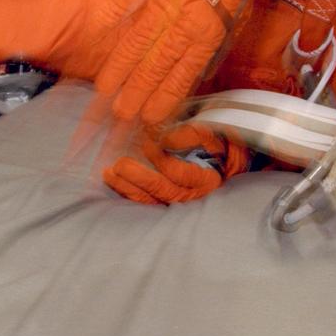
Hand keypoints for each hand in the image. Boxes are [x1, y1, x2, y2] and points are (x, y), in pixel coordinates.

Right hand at [95, 0, 259, 123]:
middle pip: (156, 66)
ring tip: (106, 93)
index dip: (166, 98)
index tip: (152, 117)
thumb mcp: (237, 13)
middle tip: (122, 114)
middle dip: (138, 93)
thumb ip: (215, 40)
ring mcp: (167, 6)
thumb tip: (198, 64)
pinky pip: (135, 20)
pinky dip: (121, 41)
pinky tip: (111, 53)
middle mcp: (185, 23)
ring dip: (122, 72)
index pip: (183, 75)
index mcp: (209, 33)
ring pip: (140, 46)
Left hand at [102, 122, 250, 203]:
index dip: (163, 161)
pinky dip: (126, 191)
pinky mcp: (163, 200)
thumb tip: (168, 139)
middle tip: (119, 164)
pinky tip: (111, 179)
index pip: (182, 174)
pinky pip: (143, 200)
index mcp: (207, 179)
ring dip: (127, 187)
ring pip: (150, 199)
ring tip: (109, 173)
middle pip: (162, 190)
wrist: (225, 162)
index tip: (149, 144)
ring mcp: (176, 200)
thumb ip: (195, 135)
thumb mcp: (215, 136)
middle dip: (139, 178)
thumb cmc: (219, 146)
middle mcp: (192, 195)